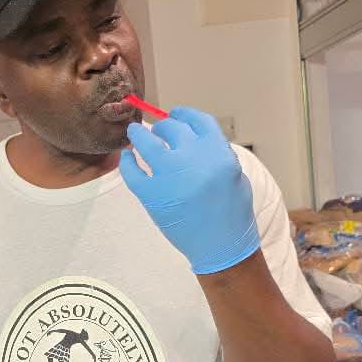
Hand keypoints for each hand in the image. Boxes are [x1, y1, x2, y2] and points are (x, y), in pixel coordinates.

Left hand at [119, 106, 259, 274]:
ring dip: (138, 134)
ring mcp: (170, 177)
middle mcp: (194, 159)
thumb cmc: (231, 212)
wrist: (221, 246)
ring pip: (146, 143)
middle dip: (163, 127)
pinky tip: (127, 157)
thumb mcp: (234, 174)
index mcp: (218, 152)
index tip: (176, 114)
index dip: (184, 114)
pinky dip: (127, 162)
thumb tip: (189, 137)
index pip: (198, 120)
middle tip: (157, 130)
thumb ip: (214, 153)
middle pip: (171, 128)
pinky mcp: (152, 196)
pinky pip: (132, 172)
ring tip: (134, 132)